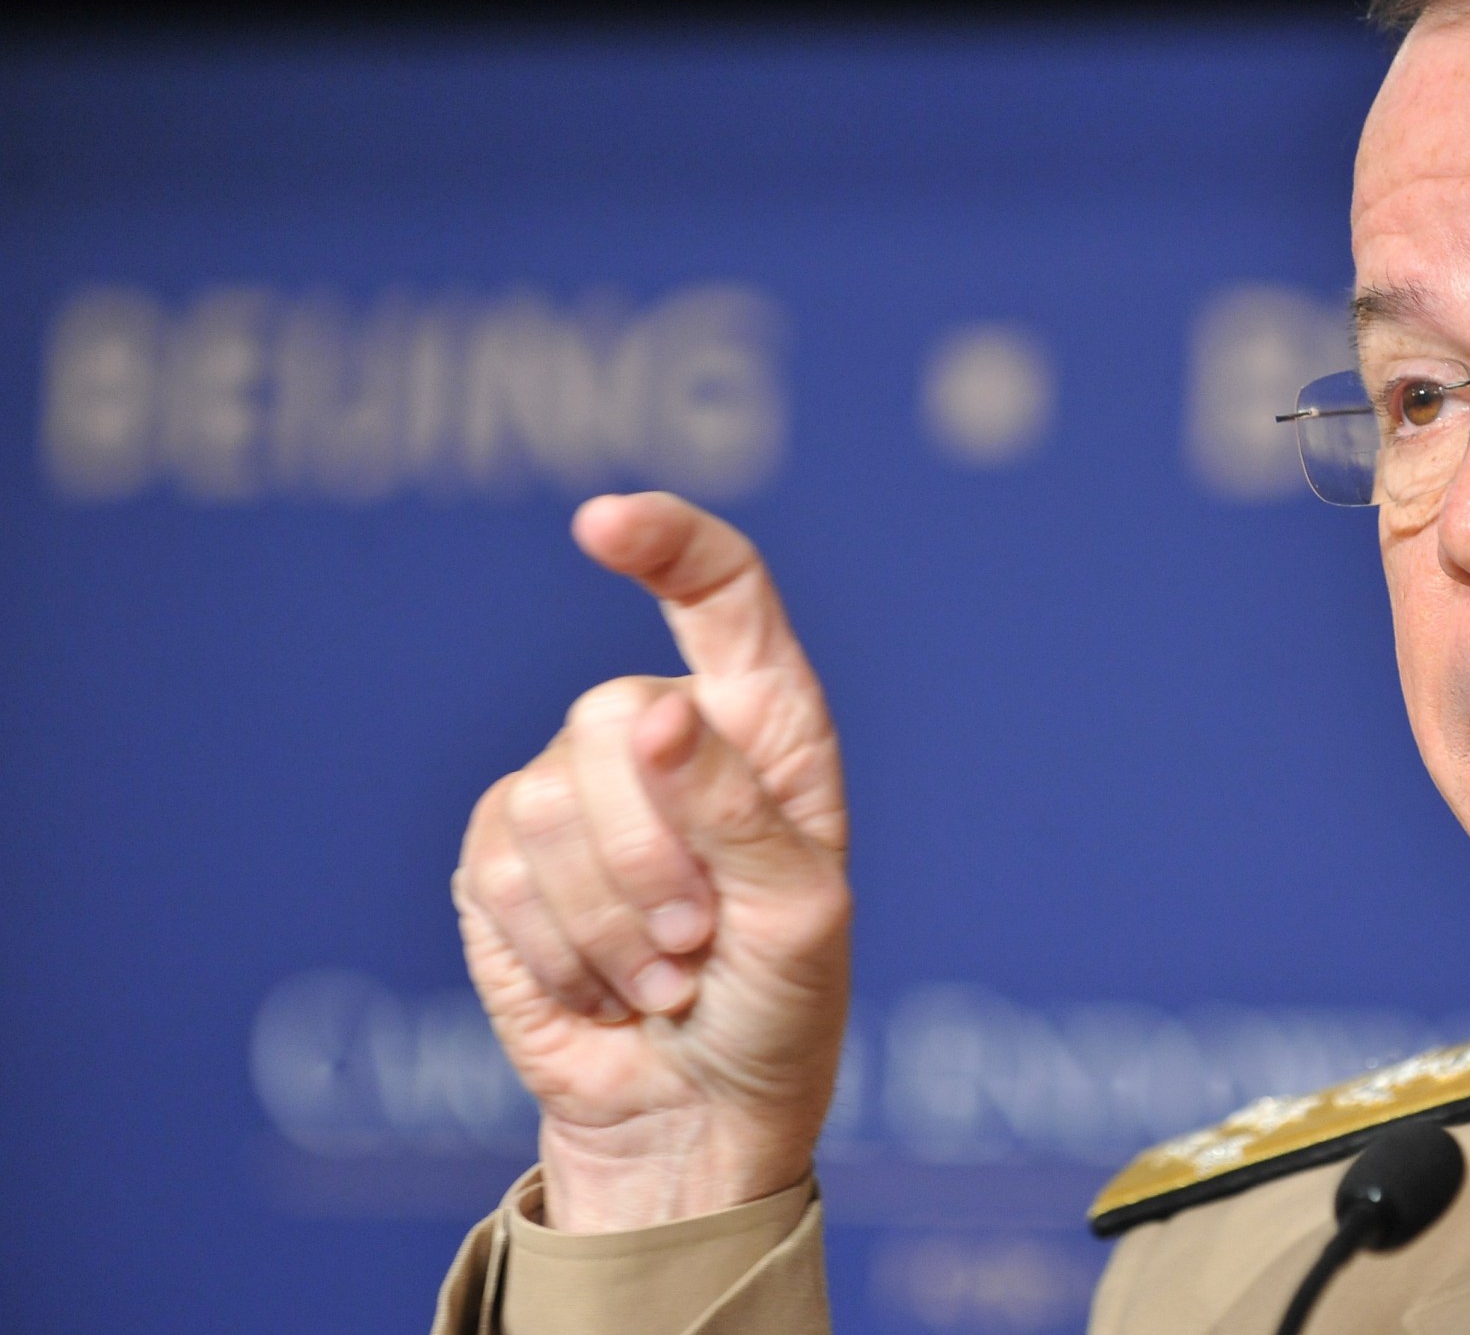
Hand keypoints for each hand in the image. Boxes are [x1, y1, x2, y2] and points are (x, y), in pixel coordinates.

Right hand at [452, 492, 850, 1231]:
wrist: (693, 1113)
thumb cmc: (778, 1007)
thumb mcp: (801, 916)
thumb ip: (738, 812)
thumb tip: (659, 716)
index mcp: (765, 726)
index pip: (722, 595)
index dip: (666, 541)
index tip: (605, 523)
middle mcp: (666, 738)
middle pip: (613, 721)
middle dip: (655, 852)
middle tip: (703, 941)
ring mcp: (573, 792)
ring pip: (549, 801)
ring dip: (613, 921)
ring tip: (665, 973)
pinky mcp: (502, 859)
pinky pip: (501, 871)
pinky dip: (560, 950)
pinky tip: (604, 987)